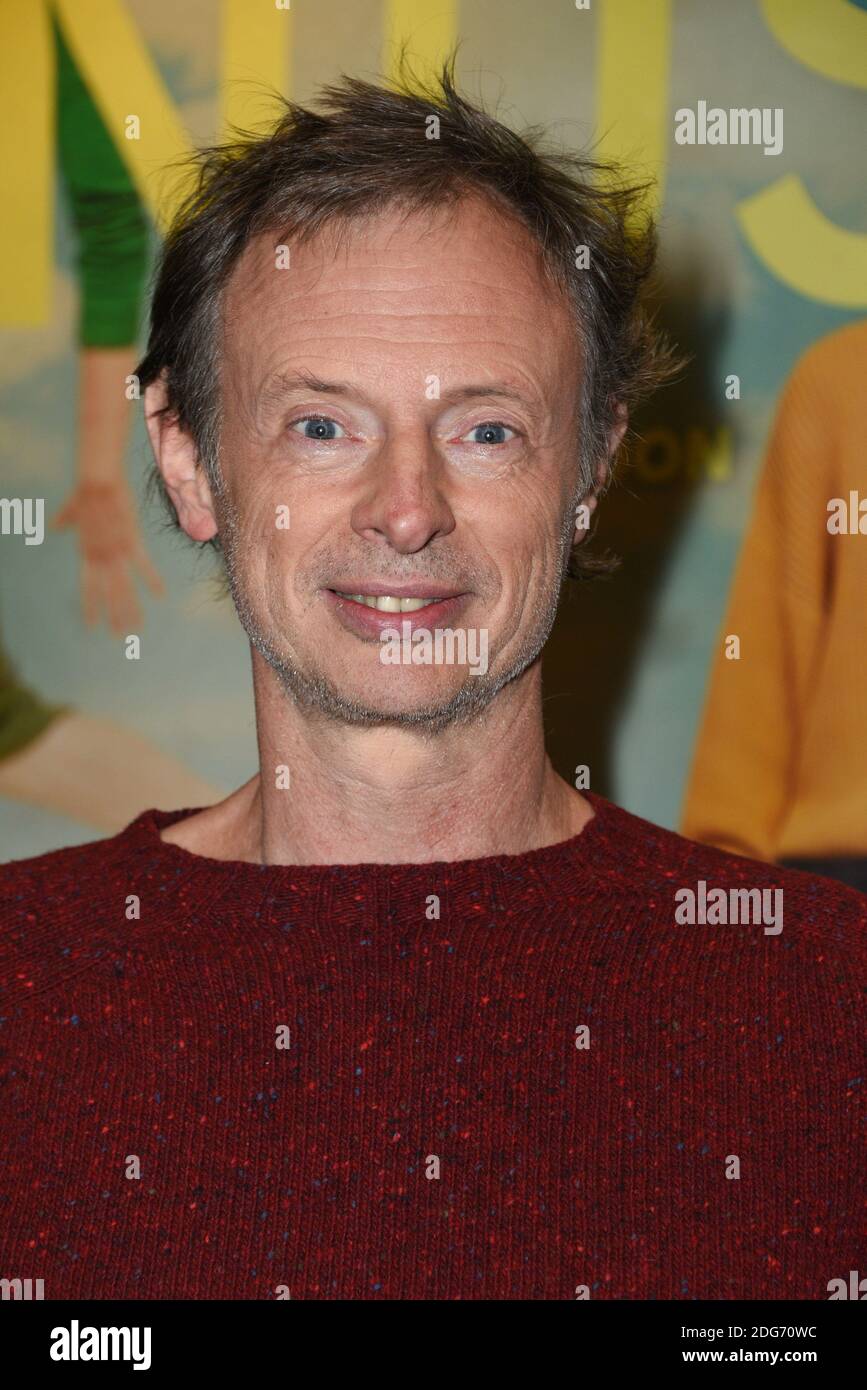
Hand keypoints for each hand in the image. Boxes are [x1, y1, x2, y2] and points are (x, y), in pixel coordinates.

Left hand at [50, 479, 164, 633]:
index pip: (88, 588)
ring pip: (125, 586)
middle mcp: (100, 556)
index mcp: (86, 553)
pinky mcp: (131, 540)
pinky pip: (143, 565)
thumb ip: (66, 521)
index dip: (91, 608)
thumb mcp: (72, 511)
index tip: (92, 626)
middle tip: (118, 636)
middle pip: (109, 594)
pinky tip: (160, 595)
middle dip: (114, 616)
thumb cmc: (84, 492)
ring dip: (131, 608)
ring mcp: (116, 550)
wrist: (97, 478)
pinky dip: (152, 579)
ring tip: (136, 627)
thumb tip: (56, 525)